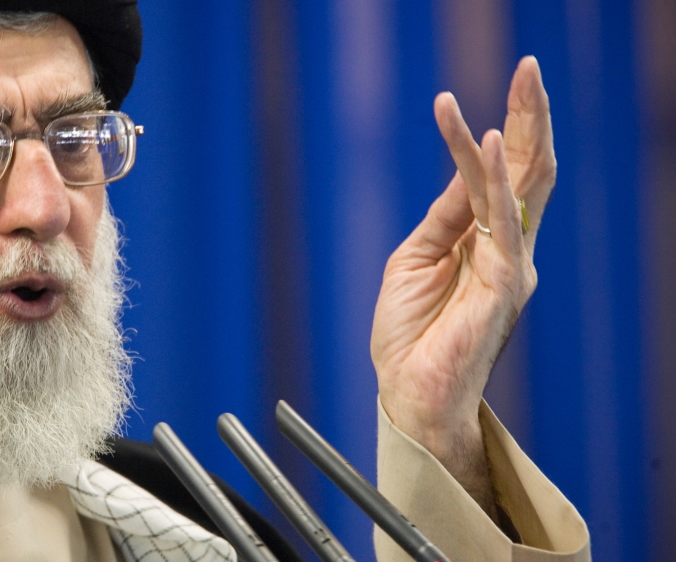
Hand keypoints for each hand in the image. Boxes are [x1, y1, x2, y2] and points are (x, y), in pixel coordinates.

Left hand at [370, 56, 554, 516]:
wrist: (408, 390)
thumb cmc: (410, 332)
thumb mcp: (415, 257)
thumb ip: (445, 215)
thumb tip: (465, 166)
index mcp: (487, 242)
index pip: (502, 175)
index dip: (502, 128)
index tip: (488, 87)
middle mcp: (508, 247)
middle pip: (527, 169)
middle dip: (530, 114)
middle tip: (529, 65)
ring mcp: (510, 264)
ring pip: (523, 182)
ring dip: (520, 126)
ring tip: (522, 78)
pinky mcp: (502, 283)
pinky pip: (498, 219)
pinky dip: (490, 176)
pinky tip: (486, 139)